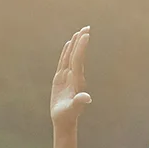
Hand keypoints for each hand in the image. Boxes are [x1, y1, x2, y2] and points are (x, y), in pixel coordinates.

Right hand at [50, 26, 91, 147]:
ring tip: (79, 32)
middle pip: (77, 55)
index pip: (79, 60)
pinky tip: (68, 45)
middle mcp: (74, 76)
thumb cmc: (68, 115)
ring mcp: (68, 76)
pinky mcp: (61, 78)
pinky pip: (64, 61)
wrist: (64, 120)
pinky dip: (66, 52)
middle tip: (87, 28)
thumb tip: (87, 98)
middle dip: (81, 42)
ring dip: (75, 44)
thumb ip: (79, 102)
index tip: (85, 35)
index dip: (81, 47)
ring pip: (71, 56)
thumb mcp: (73, 109)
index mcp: (77, 80)